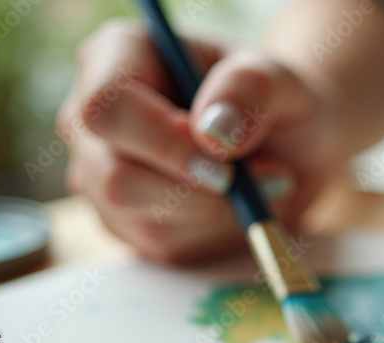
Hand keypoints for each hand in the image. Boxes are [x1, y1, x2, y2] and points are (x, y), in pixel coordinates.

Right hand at [58, 21, 331, 263]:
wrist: (290, 148)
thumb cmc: (276, 103)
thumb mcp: (283, 80)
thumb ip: (252, 88)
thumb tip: (213, 131)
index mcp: (118, 57)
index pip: (106, 106)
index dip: (162, 141)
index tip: (226, 157)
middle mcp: (92, 117)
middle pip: (114, 176)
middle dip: (198, 192)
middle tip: (269, 177)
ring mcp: (99, 172)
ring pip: (141, 219)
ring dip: (218, 212)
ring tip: (267, 183)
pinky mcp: (123, 221)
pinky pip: (162, 244)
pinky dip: (215, 232)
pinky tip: (241, 204)